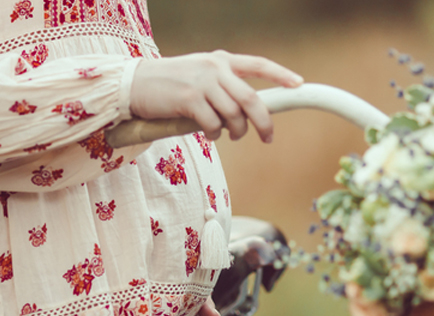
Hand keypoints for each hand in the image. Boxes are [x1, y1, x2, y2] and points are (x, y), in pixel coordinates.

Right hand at [129, 51, 302, 142]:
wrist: (135, 84)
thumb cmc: (169, 86)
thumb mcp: (200, 76)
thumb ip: (223, 88)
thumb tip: (247, 114)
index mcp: (221, 60)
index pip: (258, 64)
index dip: (280, 75)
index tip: (298, 85)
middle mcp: (215, 68)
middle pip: (251, 98)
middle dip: (263, 122)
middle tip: (267, 138)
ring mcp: (202, 82)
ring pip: (234, 115)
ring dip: (235, 131)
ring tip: (227, 135)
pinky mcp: (189, 99)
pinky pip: (213, 124)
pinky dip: (214, 134)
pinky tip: (208, 134)